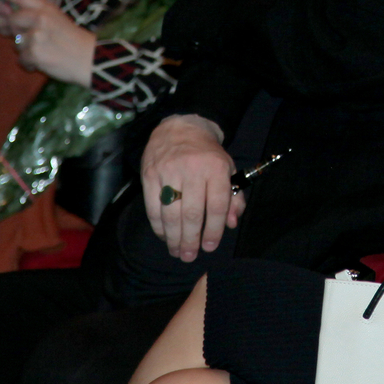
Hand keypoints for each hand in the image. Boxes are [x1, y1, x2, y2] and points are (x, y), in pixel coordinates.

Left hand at [0, 0, 95, 83]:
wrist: (89, 58)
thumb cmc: (72, 40)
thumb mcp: (57, 19)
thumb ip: (36, 15)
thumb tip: (12, 19)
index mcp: (46, 8)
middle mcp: (40, 18)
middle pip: (11, 20)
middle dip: (19, 31)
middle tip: (38, 39)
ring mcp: (36, 35)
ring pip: (16, 42)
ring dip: (27, 50)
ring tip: (46, 51)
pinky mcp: (34, 53)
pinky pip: (22, 58)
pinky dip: (31, 63)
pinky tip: (46, 61)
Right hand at [140, 114, 241, 260]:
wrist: (181, 127)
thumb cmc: (207, 154)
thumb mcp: (228, 169)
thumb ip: (234, 197)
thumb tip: (231, 224)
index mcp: (216, 168)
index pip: (217, 205)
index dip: (214, 230)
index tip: (210, 246)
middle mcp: (192, 170)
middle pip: (191, 213)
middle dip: (190, 240)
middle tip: (190, 256)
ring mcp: (168, 172)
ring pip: (170, 213)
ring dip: (173, 238)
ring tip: (177, 252)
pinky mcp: (150, 175)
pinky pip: (153, 207)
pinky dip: (158, 226)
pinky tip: (165, 236)